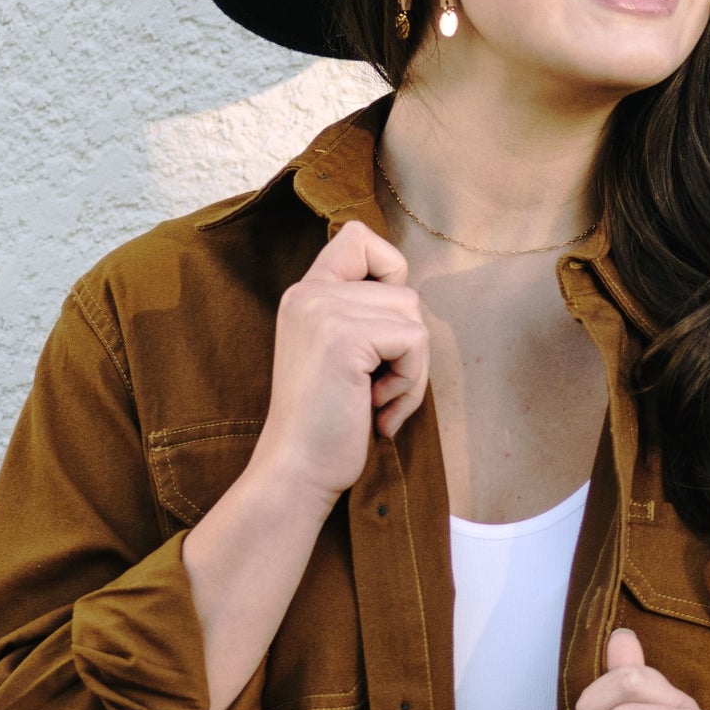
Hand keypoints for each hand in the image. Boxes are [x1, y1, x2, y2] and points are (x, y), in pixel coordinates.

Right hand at [250, 219, 429, 511]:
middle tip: (376, 390)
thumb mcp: (339, 355)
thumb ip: (361, 316)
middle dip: (407, 348)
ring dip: (410, 371)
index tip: (382, 330)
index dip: (390, 272)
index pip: (358, 238)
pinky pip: (413, 342)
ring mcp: (323, 311)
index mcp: (305, 294)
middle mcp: (308, 293)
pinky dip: (409, 384)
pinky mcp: (343, 337)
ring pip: (413, 317)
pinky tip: (375, 410)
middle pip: (404, 290)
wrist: (296, 471)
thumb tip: (410, 293)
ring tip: (373, 402)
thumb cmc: (326, 426)